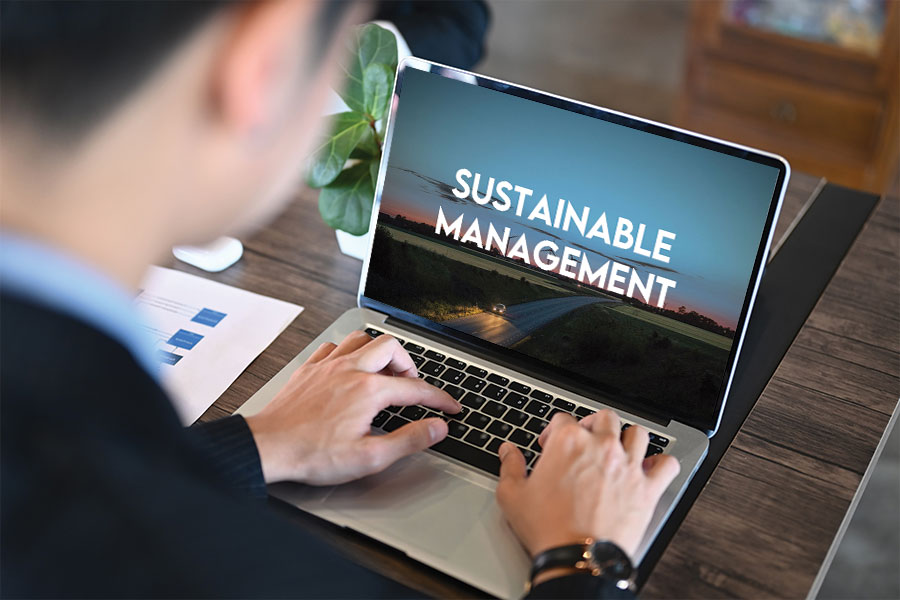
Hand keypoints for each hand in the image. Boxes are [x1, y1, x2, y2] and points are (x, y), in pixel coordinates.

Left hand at [245, 331, 460, 484]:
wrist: (270, 447)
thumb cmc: (313, 453)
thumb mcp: (370, 457)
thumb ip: (409, 440)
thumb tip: (437, 428)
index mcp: (369, 391)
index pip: (416, 388)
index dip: (439, 398)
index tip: (450, 407)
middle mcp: (350, 370)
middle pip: (391, 348)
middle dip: (408, 364)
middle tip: (411, 385)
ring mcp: (327, 366)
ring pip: (361, 339)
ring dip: (378, 352)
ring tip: (383, 373)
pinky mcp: (309, 370)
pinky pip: (333, 347)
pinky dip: (348, 353)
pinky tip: (348, 369)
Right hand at [495, 409, 679, 562]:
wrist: (577, 558)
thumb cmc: (548, 528)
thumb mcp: (513, 496)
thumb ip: (510, 467)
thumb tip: (508, 452)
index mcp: (567, 443)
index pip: (563, 418)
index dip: (553, 431)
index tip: (550, 445)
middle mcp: (601, 447)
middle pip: (604, 418)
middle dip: (593, 425)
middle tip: (585, 441)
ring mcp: (627, 466)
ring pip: (638, 433)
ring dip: (628, 438)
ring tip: (619, 449)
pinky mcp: (647, 488)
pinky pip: (667, 465)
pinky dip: (661, 464)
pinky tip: (651, 469)